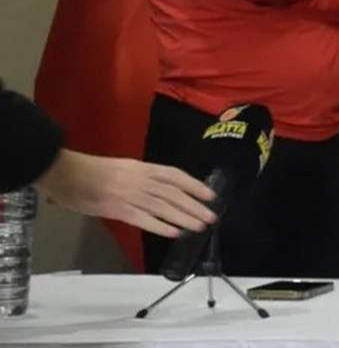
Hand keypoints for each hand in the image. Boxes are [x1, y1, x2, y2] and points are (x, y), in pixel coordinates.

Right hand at [34, 150, 216, 236]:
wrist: (65, 172)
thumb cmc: (92, 170)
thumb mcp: (124, 168)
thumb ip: (143, 179)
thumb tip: (163, 192)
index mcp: (142, 167)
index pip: (175, 176)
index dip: (194, 185)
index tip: (210, 195)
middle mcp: (140, 180)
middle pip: (173, 194)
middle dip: (195, 206)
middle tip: (211, 216)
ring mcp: (129, 196)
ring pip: (163, 207)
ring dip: (184, 218)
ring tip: (199, 226)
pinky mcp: (117, 211)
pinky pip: (143, 220)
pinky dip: (160, 226)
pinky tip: (174, 233)